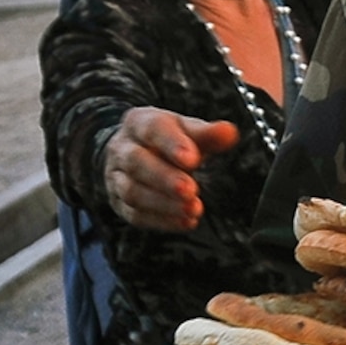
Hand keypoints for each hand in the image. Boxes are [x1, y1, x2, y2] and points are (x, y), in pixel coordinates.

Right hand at [102, 108, 240, 231]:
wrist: (137, 153)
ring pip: (133, 191)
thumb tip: (229, 132)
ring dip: (164, 203)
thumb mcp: (187, 131)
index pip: (152, 129)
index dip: (171, 144)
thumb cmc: (167, 141)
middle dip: (165, 178)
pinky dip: (162, 220)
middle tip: (191, 190)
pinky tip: (185, 221)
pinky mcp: (119, 203)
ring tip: (192, 209)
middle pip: (137, 162)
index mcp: (138, 122)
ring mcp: (117, 177)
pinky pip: (136, 214)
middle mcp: (122, 148)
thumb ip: (208, 134)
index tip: (192, 159)